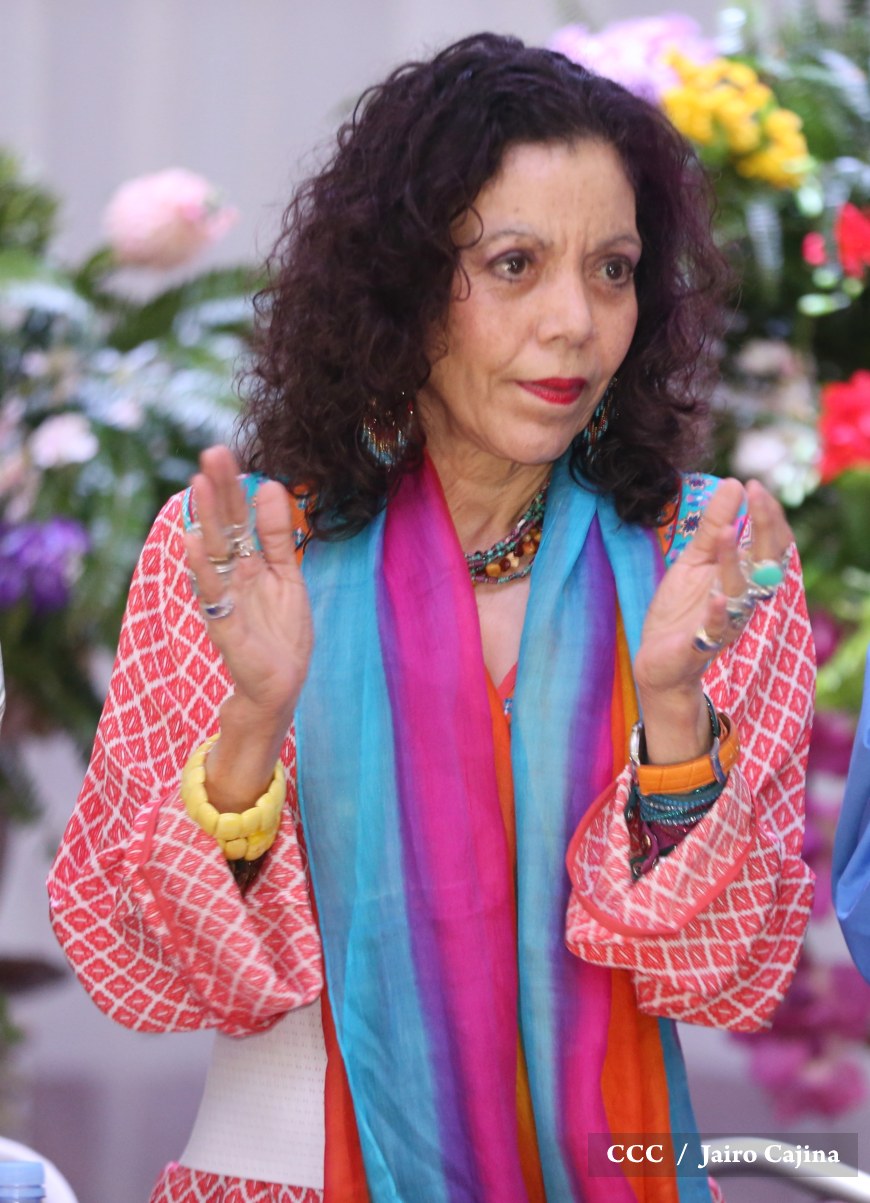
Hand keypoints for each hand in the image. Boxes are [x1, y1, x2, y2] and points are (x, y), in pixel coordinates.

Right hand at [184, 446, 312, 808]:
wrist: (279, 687)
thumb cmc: (281, 634)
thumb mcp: (288, 577)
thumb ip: (280, 536)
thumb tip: (273, 486)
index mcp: (248, 563)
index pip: (238, 518)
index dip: (234, 488)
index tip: (225, 453)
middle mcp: (232, 576)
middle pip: (223, 527)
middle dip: (218, 491)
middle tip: (210, 453)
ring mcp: (225, 598)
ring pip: (213, 552)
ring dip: (206, 519)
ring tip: (199, 484)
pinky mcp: (225, 625)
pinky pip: (212, 592)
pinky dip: (202, 568)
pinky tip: (192, 541)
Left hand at [633, 478, 792, 762]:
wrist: (658, 659)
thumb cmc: (682, 610)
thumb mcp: (694, 561)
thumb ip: (714, 527)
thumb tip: (734, 483)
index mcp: (743, 575)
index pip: (769, 543)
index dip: (767, 515)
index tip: (755, 485)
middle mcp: (743, 597)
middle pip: (767, 562)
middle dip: (765, 527)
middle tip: (757, 494)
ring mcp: (726, 620)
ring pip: (740, 590)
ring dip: (734, 562)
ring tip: (728, 532)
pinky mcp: (703, 643)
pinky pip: (717, 628)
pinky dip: (719, 612)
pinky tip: (717, 596)